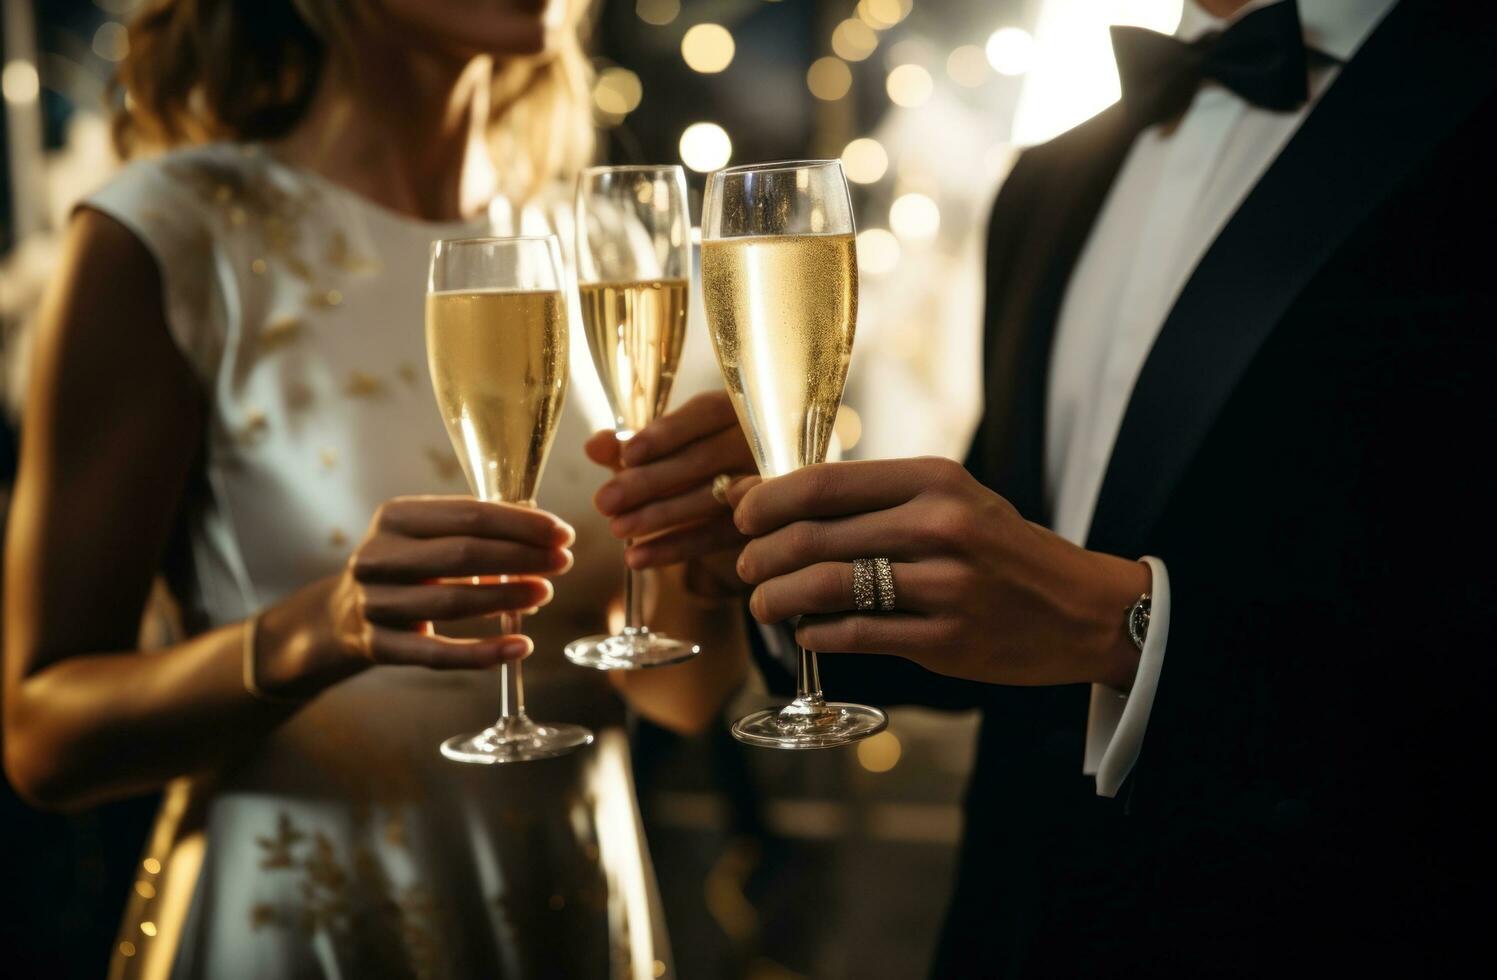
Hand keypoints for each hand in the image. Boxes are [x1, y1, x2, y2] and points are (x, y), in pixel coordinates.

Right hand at [258, 496, 573, 696]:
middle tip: (563, 563)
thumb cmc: (407, 564)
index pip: (469, 515)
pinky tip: (520, 647)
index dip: (522, 525)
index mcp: (396, 517)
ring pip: (452, 602)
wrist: (344, 612)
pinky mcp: (380, 647)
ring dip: (506, 598)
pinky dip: (484, 652)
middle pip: (463, 555)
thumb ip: (475, 527)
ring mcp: (375, 604)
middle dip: (521, 558)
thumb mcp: (426, 533)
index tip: (563, 533)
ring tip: (544, 594)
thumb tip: (542, 528)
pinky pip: (439, 654)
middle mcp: (378, 557)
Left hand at [587, 391, 756, 598]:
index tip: (627, 455)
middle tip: (604, 502)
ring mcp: (766, 483)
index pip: (705, 414)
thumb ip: (627, 443)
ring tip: (616, 529)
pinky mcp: (760, 524)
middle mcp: (759, 441)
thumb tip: (593, 446)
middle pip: (704, 460)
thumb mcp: (662, 445)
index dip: (666, 435)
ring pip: (711, 501)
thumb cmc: (691, 454)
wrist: (737, 487)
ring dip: (659, 517)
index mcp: (736, 407)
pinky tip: (636, 558)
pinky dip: (673, 549)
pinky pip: (715, 538)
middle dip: (650, 482)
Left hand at [731, 458, 1149, 690]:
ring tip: (764, 605)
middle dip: (760, 555)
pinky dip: (817, 633)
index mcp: (934, 480)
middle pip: (813, 536)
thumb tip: (782, 500)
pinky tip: (807, 631)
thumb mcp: (952, 501)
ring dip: (777, 598)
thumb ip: (878, 500)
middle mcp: (938, 526)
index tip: (741, 514)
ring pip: (826, 587)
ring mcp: (943, 586)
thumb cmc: (1001, 550)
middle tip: (745, 568)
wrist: (1081, 609)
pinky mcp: (945, 641)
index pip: (823, 483)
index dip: (766, 500)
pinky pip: (856, 634)